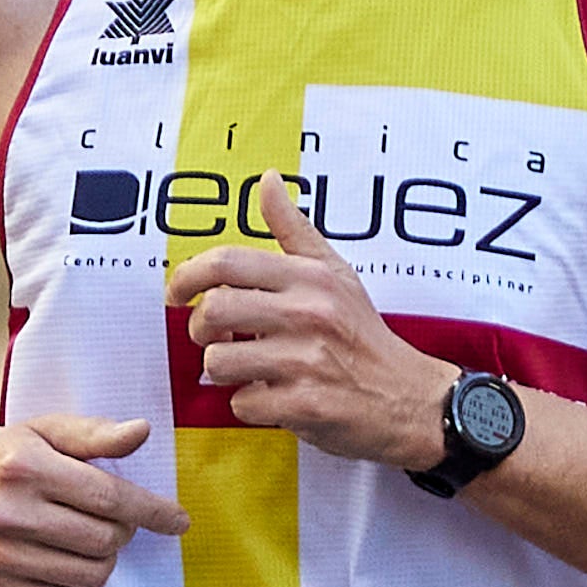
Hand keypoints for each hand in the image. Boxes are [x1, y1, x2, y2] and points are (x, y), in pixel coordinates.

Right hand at [0, 415, 180, 586]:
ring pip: (91, 574)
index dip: (152, 511)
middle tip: (108, 519)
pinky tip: (63, 559)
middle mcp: (10, 513)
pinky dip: (79, 583)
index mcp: (26, 467)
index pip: (108, 497)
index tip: (178, 521)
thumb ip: (94, 434)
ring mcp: (1, 555)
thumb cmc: (2, 456)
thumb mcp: (44, 431)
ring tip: (86, 538)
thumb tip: (142, 432)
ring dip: (103, 559)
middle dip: (121, 531)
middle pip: (105, 540)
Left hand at [168, 174, 451, 470]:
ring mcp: (306, 361)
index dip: (188, 276)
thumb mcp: (336, 273)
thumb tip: (267, 180)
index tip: (178, 293)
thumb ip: (294, 230)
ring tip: (249, 369)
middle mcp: (308, 314)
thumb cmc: (363, 335)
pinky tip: (273, 397)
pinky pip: (243, 404)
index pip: (227, 262)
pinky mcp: (305, 404)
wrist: (407, 397)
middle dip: (200, 329)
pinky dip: (250, 406)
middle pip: (214, 310)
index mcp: (310, 278)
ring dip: (224, 371)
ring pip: (220, 361)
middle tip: (214, 336)